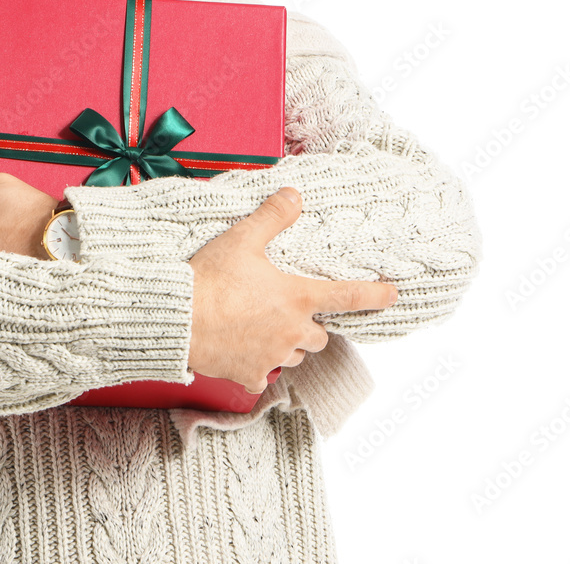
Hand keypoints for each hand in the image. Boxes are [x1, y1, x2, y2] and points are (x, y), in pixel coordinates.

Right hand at [188, 187, 398, 392]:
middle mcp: (292, 332)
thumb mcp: (242, 239)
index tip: (392, 294)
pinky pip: (263, 372)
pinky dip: (257, 361)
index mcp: (297, 298)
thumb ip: (272, 217)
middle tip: (288, 310)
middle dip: (310, 325)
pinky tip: (239, 346)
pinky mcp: (250, 374)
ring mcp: (272, 357)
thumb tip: (293, 196)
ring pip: (294, 354)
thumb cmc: (209, 280)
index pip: (347, 296)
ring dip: (287, 343)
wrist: (177, 318)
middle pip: (320, 335)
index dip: (374, 294)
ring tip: (261, 326)